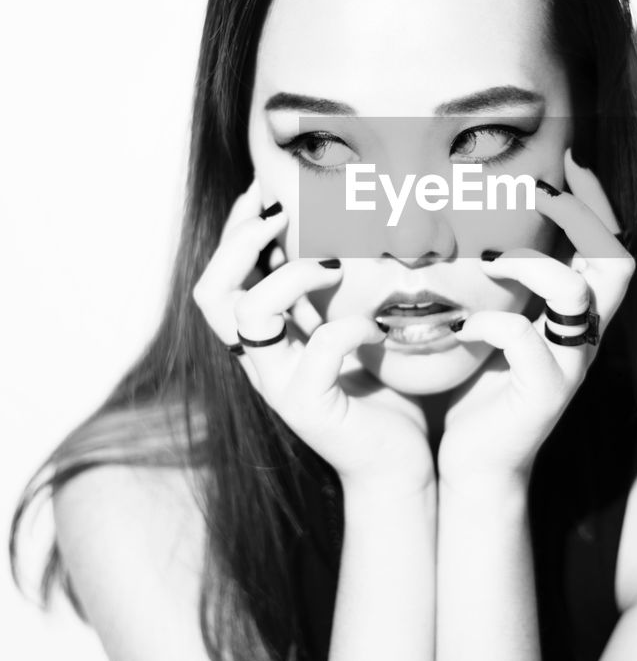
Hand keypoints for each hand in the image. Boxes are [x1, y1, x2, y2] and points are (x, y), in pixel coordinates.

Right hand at [193, 178, 435, 498]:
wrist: (400, 468)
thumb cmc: (385, 396)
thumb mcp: (353, 332)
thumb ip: (338, 295)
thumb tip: (354, 230)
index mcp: (265, 342)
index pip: (220, 279)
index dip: (235, 232)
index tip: (266, 193)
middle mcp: (260, 363)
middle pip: (212, 294)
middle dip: (240, 241)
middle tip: (282, 214)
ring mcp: (280, 386)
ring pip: (250, 315)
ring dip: (291, 276)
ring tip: (335, 267)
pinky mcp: (310, 408)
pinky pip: (319, 351)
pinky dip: (350, 327)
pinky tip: (378, 329)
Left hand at [436, 146, 635, 491]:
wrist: (476, 464)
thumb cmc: (477, 390)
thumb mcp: (491, 324)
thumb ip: (497, 285)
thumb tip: (466, 229)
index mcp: (575, 316)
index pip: (609, 247)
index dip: (597, 204)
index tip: (569, 164)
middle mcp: (584, 336)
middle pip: (617, 263)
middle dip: (582, 219)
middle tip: (539, 196)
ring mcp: (570, 364)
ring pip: (576, 293)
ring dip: (529, 265)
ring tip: (488, 263)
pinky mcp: (546, 393)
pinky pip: (524, 338)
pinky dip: (488, 323)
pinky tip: (460, 328)